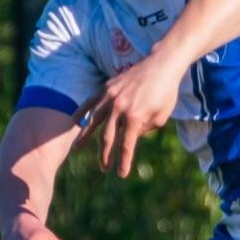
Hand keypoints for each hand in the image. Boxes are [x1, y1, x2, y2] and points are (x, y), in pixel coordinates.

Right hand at [71, 53, 182, 176]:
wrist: (162, 65)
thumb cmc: (165, 93)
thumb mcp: (161, 117)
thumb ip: (144, 130)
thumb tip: (129, 137)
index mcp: (135, 117)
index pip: (126, 145)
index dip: (123, 161)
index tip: (121, 174)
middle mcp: (120, 107)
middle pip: (108, 137)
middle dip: (105, 155)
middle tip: (104, 168)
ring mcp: (111, 97)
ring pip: (94, 121)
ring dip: (85, 137)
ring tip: (77, 149)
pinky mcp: (107, 88)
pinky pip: (90, 102)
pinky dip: (81, 112)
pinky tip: (74, 122)